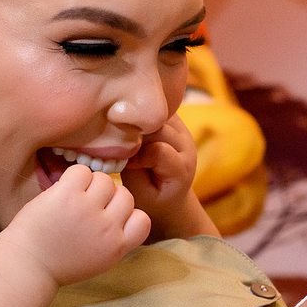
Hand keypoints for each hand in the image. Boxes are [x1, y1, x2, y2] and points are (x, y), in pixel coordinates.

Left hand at [0, 162, 149, 287]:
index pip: (143, 220)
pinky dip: (73, 177)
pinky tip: (63, 191)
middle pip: (125, 195)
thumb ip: (114, 239)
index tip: (110, 219)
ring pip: (105, 180)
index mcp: (117, 246)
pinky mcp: (67, 195)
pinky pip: (81, 171)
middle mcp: (107, 227)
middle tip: (86, 207)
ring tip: (73, 199)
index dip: (129, 215)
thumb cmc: (60, 263)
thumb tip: (122, 212)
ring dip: (91, 185)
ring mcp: (87, 210)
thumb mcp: (99, 260)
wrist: (27, 265)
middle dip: (108, 198)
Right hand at [122, 114, 214, 237]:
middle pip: (157, 129)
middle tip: (122, 147)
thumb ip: (132, 170)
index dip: (138, 155)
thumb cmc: (151, 197)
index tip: (126, 164)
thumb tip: (120, 143)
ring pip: (156, 115)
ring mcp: (183, 131)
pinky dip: (141, 116)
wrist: (169, 194)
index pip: (159, 151)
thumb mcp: (140, 193)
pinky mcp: (175, 121)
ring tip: (126, 139)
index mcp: (181, 168)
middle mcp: (186, 147)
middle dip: (136, 136)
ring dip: (137, 124)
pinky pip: (156, 109)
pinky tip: (132, 129)